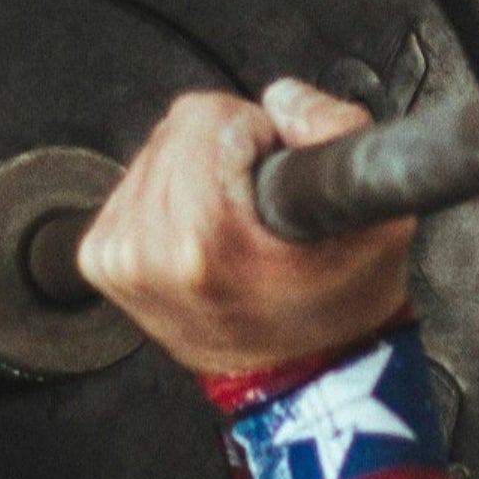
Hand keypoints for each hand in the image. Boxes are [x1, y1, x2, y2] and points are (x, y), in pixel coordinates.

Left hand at [77, 79, 413, 378]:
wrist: (303, 379)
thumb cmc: (335, 311)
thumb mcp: (376, 219)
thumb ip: (338, 129)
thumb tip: (281, 99)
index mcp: (203, 240)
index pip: (209, 116)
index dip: (256, 136)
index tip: (273, 181)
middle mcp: (146, 251)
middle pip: (177, 131)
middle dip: (222, 155)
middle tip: (256, 210)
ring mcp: (117, 258)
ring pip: (154, 153)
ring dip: (195, 176)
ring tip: (232, 229)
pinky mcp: (102, 262)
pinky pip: (134, 187)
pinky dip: (169, 200)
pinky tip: (202, 239)